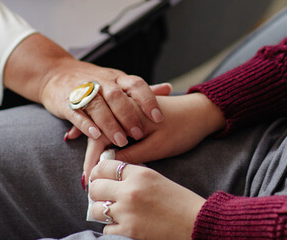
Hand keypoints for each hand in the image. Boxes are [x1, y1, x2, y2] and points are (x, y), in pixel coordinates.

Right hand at [64, 82, 172, 140]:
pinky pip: (77, 112)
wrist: (55, 73)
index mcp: (117, 78)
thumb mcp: (118, 82)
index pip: (136, 84)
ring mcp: (83, 91)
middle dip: (129, 115)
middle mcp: (101, 82)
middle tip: (139, 134)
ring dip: (110, 123)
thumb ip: (141, 89)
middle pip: (116, 96)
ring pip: (97, 105)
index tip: (159, 117)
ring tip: (121, 141)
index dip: (148, 100)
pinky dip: (86, 124)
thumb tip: (169, 89)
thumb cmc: (94, 82)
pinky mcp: (66, 102)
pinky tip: (95, 136)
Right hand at [82, 93, 225, 179]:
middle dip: (91, 156)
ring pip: (101, 125)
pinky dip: (97, 133)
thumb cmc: (184, 128)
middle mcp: (122, 103)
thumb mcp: (158, 147)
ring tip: (89, 170)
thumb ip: (131, 155)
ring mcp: (125, 104)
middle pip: (98, 131)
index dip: (93, 159)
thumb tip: (107, 166)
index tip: (90, 179)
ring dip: (93, 145)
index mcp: (128, 111)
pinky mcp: (129, 108)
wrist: (201, 111)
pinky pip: (107, 120)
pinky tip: (86, 142)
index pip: (100, 137)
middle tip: (88, 180)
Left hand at [88, 159, 204, 239]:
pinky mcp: (128, 231)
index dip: (98, 173)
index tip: (99, 178)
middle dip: (97, 193)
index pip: (104, 166)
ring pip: (96, 209)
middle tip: (103, 197)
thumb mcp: (157, 179)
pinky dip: (113, 228)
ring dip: (102, 212)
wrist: (196, 222)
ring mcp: (127, 212)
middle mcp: (130, 191)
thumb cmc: (181, 201)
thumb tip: (111, 178)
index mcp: (140, 174)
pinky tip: (124, 225)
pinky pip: (106, 229)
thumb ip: (134, 176)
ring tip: (113, 213)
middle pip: (95, 187)